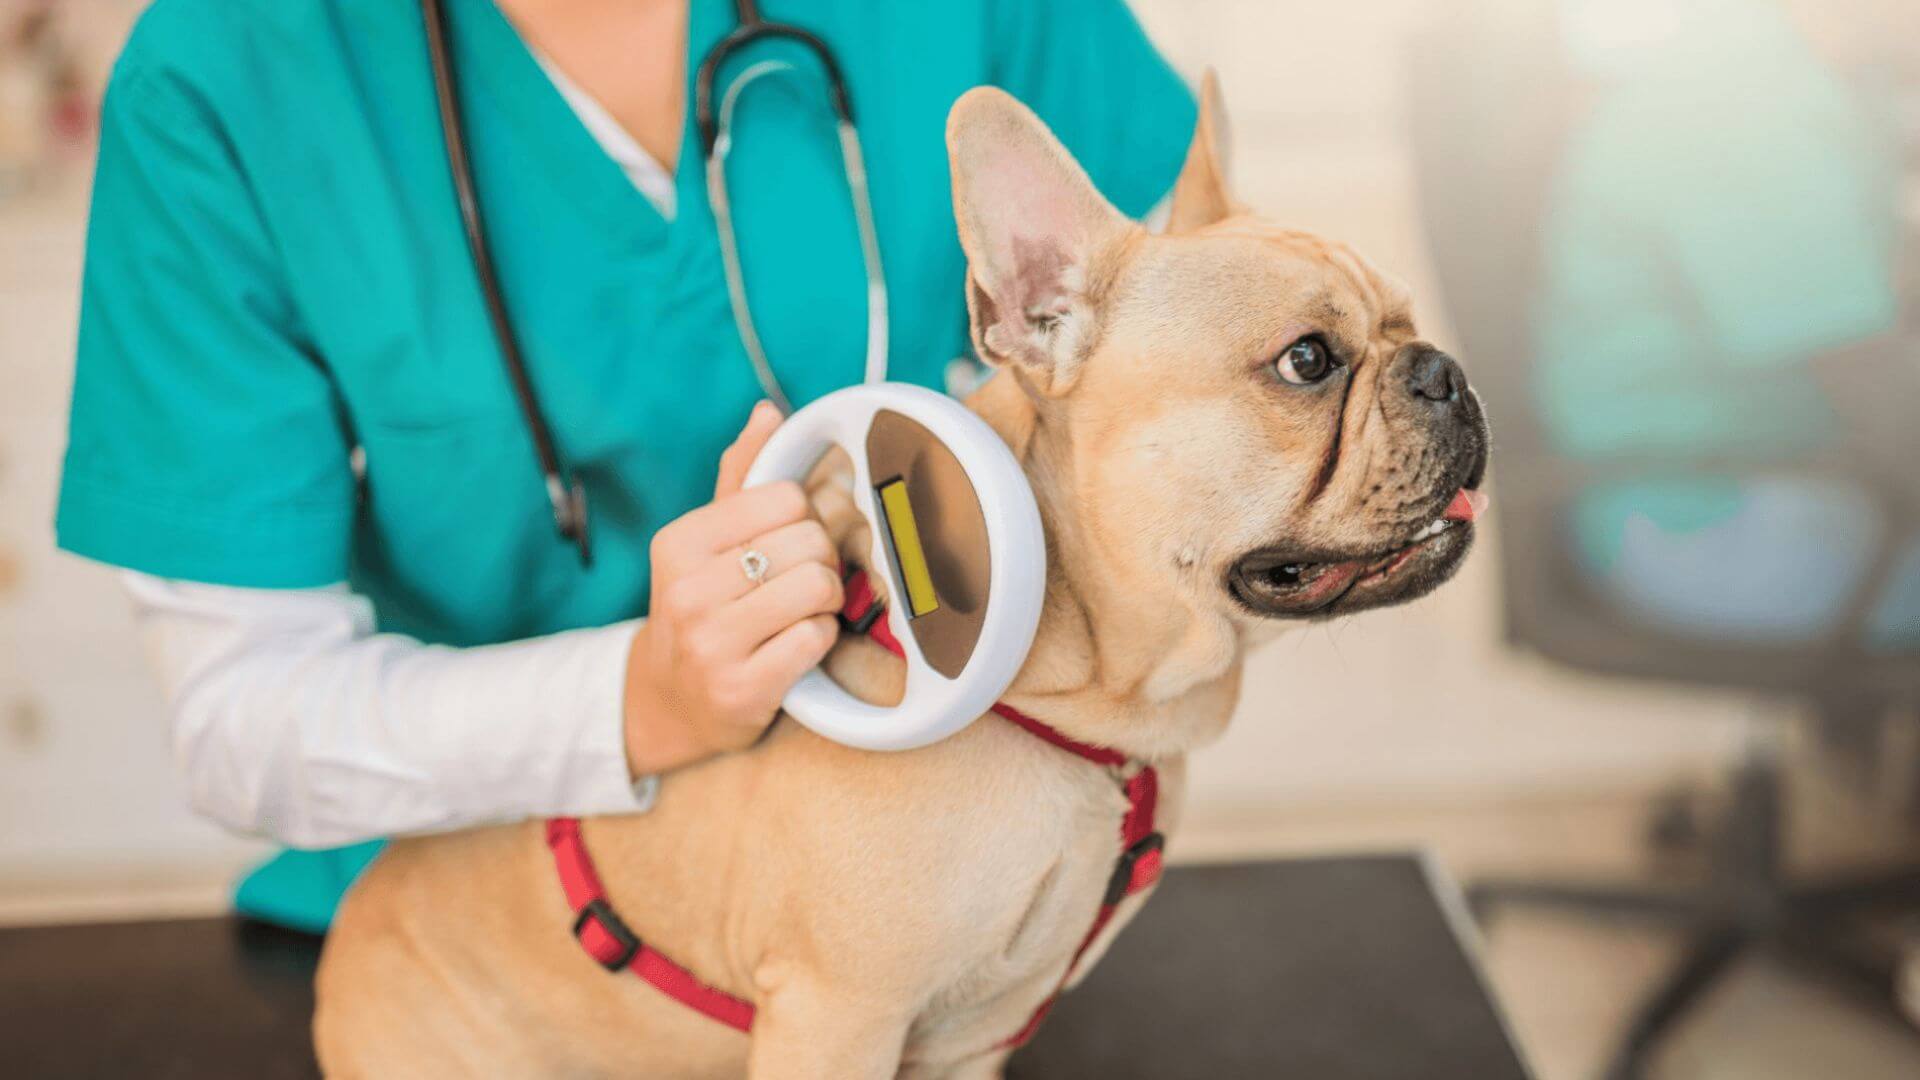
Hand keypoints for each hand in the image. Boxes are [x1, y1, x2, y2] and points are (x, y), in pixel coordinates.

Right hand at [622, 402, 843, 776]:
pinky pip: (817, 639)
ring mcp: (712, 643)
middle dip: (822, 562)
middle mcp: (688, 590)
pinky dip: (821, 641)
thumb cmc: (700, 609)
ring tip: (806, 611)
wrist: (667, 703)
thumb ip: (739, 477)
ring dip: (827, 602)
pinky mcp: (741, 690)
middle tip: (804, 581)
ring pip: (818, 588)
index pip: (786, 497)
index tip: (791, 542)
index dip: (805, 518)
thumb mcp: (705, 543)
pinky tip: (797, 646)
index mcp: (679, 542)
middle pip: (810, 542)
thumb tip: (768, 412)